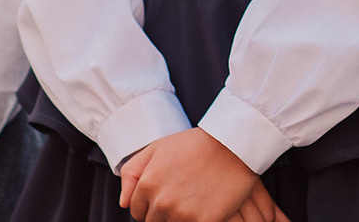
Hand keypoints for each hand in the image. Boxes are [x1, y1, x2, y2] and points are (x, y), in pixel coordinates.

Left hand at [118, 129, 289, 221]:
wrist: (234, 143)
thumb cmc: (196, 144)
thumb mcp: (157, 148)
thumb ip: (132, 172)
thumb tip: (124, 203)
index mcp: (148, 184)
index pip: (138, 211)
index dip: (152, 204)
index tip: (169, 193)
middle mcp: (162, 201)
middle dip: (165, 212)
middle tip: (184, 194)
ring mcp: (182, 214)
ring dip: (180, 217)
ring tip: (195, 198)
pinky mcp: (204, 221)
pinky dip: (198, 220)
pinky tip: (206, 206)